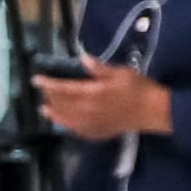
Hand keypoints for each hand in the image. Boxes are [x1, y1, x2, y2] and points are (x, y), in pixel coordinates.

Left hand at [39, 61, 170, 139]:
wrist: (154, 111)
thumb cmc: (139, 88)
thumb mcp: (121, 73)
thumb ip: (99, 68)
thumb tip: (82, 58)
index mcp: (94, 93)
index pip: (64, 88)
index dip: (48, 84)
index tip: (36, 80)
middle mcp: (89, 110)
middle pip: (62, 104)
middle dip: (50, 97)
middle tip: (43, 91)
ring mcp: (92, 123)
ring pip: (65, 119)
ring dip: (53, 113)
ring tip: (44, 108)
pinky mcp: (98, 132)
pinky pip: (76, 130)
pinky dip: (66, 125)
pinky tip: (62, 122)